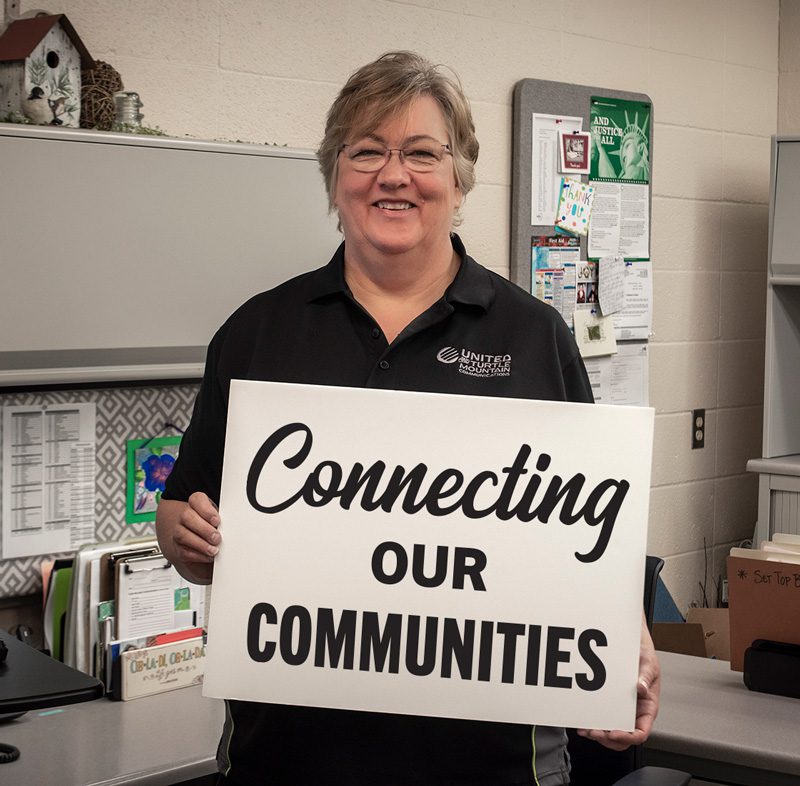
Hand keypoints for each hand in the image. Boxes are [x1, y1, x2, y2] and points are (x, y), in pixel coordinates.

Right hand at [156, 492, 220, 583]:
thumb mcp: (219, 518)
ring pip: (183, 535)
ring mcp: (179, 531)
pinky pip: (184, 551)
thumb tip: (233, 525)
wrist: (200, 538)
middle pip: (187, 517)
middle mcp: (185, 516)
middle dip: (204, 529)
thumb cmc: (212, 526)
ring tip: (214, 550)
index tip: (217, 520)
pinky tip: (208, 556)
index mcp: (196, 504)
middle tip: (217, 537)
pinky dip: (198, 555)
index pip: (196, 500)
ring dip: (201, 544)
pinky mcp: (178, 548)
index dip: (206, 510)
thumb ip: (223, 520)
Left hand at [576, 615, 660, 750]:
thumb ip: (646, 677)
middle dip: (608, 739)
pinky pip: (602, 718)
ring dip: (598, 733)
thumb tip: (641, 688)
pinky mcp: (610, 703)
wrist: (633, 643)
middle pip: (624, 737)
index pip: (641, 732)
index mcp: (648, 708)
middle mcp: (635, 712)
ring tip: (585, 729)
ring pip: (612, 731)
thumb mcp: (649, 664)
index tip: (614, 733)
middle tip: (594, 732)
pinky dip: (593, 722)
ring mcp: (623, 709)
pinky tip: (583, 720)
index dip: (628, 737)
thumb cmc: (644, 655)